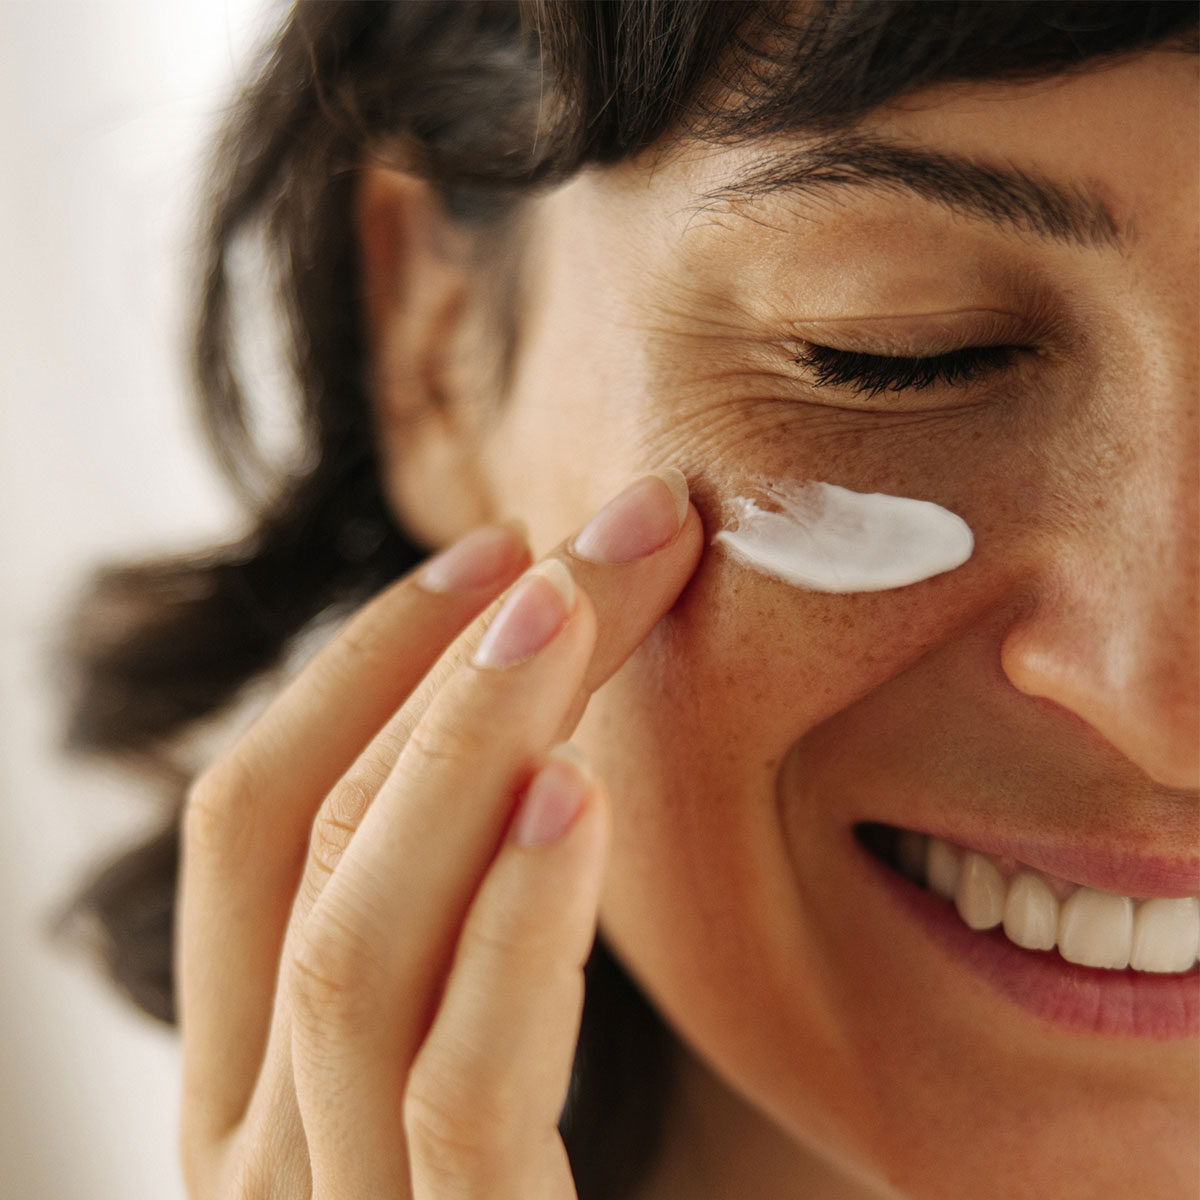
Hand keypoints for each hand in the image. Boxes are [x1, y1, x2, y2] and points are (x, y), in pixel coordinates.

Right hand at [175, 469, 702, 1198]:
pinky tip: (573, 799)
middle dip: (440, 662)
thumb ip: (474, 927)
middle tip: (587, 527)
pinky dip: (507, 930)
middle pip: (313, 844)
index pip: (256, 826)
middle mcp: (251, 1150)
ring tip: (566, 600)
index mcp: (254, 1081)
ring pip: (350, 946)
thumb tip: (538, 733)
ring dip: (461, 748)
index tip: (495, 546)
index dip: (359, 664)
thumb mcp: (486, 1045)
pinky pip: (451, 1094)